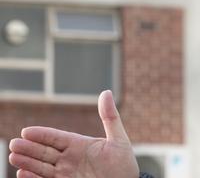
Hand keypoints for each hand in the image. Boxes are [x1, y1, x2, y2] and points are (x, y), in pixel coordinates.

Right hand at [8, 90, 138, 177]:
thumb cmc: (123, 165)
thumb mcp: (118, 140)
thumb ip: (110, 117)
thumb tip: (106, 92)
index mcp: (79, 145)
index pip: (56, 138)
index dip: (42, 135)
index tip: (27, 131)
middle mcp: (69, 159)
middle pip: (45, 152)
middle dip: (29, 148)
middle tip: (14, 144)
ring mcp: (66, 173)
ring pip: (42, 166)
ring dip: (27, 162)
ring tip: (14, 157)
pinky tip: (23, 174)